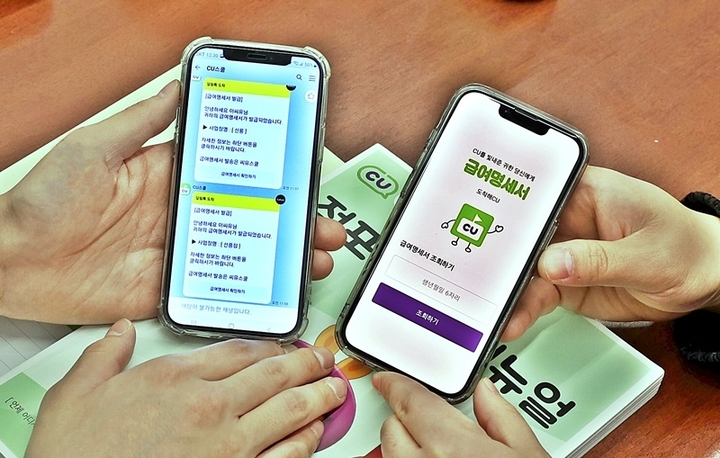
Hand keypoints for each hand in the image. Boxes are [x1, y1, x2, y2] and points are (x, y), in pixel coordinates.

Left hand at [0, 81, 345, 323]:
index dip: (268, 178)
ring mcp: (174, 255)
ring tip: (311, 262)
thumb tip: (176, 88)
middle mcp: (178, 217)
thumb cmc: (45, 199)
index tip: (300, 178)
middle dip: (289, 224)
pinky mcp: (163, 290)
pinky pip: (210, 294)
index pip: (231, 176)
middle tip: (322, 227)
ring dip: (277, 261)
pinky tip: (270, 294)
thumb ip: (141, 121)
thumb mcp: (96, 147)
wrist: (12, 261)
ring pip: (239, 257)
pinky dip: (243, 296)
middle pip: (247, 219)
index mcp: (167, 179)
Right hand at [26, 319, 347, 457]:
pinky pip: (284, 456)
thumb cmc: (76, 455)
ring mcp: (227, 446)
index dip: (268, 345)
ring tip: (333, 390)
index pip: (239, 349)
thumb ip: (104, 355)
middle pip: (275, 374)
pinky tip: (314, 434)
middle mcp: (209, 407)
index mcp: (177, 377)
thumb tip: (120, 331)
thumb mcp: (77, 393)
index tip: (281, 345)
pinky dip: (306, 442)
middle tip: (325, 360)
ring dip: (318, 398)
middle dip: (308, 364)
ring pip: (290, 411)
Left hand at [373, 372, 547, 456]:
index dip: (395, 385)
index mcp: (451, 445)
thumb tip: (487, 394)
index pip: (409, 401)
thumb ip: (503, 418)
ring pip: (390, 457)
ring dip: (406, 452)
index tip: (387, 380)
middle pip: (392, 430)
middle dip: (408, 423)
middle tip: (435, 429)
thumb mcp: (528, 456)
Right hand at [504, 166, 719, 339]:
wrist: (705, 279)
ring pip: (523, 270)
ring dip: (507, 291)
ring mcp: (564, 252)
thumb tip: (552, 264)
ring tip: (492, 313)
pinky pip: (537, 294)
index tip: (486, 235)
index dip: (506, 212)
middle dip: (497, 258)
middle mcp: (566, 221)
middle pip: (520, 236)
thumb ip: (599, 260)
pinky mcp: (565, 282)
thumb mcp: (646, 254)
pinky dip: (523, 309)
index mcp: (584, 193)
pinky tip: (511, 321)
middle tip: (476, 280)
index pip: (535, 197)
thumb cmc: (685, 248)